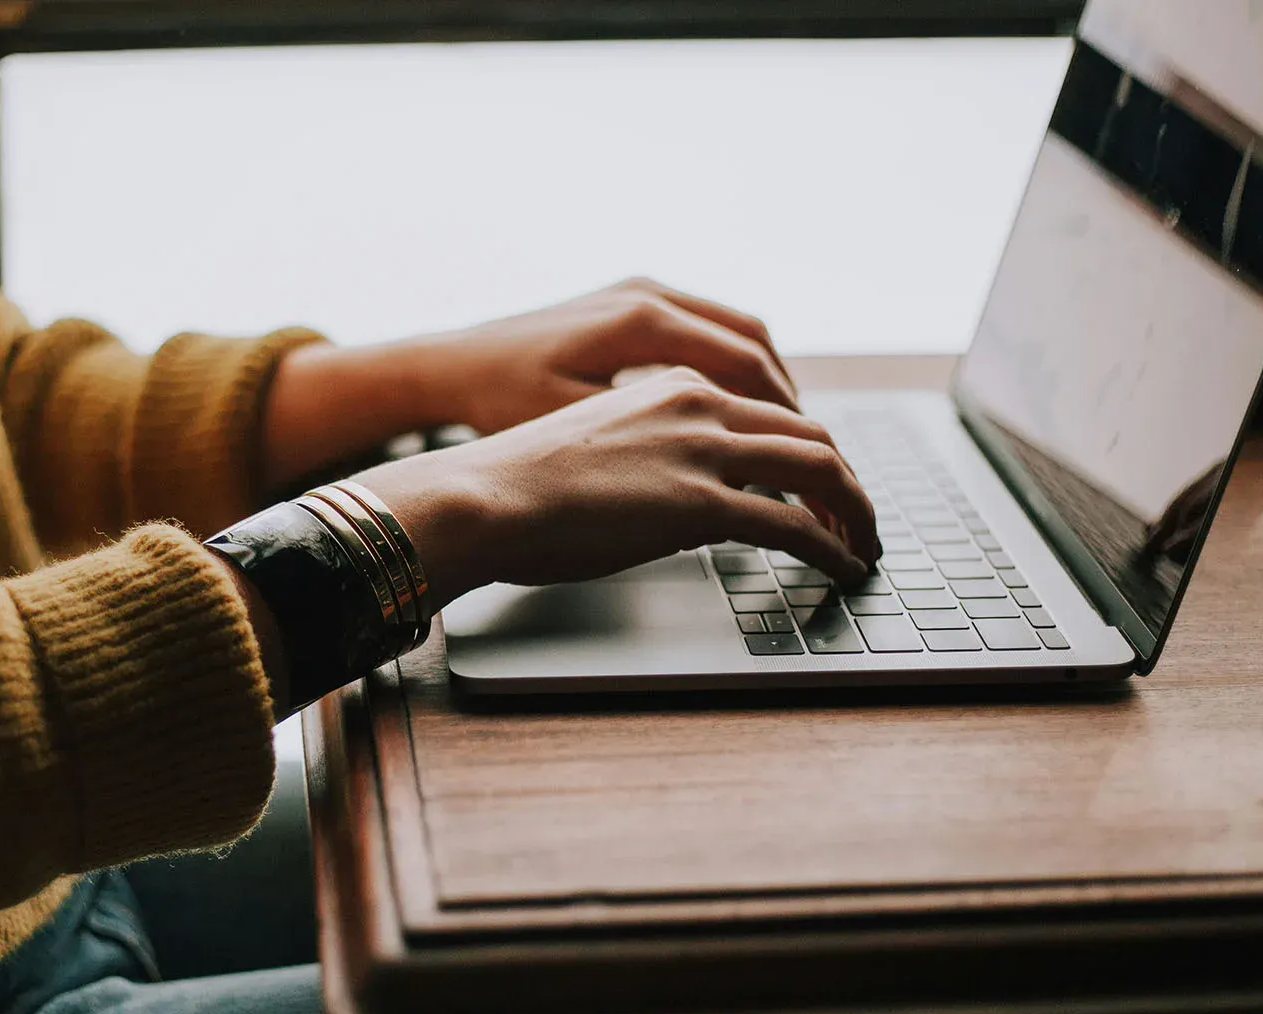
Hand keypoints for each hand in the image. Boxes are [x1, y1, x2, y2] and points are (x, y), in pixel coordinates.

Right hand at [350, 366, 878, 608]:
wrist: (481, 496)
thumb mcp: (595, 447)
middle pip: (809, 433)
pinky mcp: (700, 502)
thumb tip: (673, 501)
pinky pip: (795, 524)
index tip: (819, 485)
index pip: (767, 410)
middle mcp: (697, 403)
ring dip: (854, 511)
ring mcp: (702, 449)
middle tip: (859, 518)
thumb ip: (648, 457)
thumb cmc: (515, 483)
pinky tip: (842, 568)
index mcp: (671, 384)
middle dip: (846, 481)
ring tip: (864, 546)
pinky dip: (832, 547)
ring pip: (819, 469)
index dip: (806, 451)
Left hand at [411, 277, 797, 434]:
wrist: (449, 365)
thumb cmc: (500, 401)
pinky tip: (735, 408)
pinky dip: (732, 365)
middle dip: (788, 400)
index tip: (809, 459)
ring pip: (735, 330)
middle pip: (753, 342)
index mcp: (642, 322)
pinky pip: (705, 327)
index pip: (746, 366)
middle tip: (813, 452)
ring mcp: (639, 291)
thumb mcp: (576, 428)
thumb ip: (653, 443)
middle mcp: (648, 295)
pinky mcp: (628, 301)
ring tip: (784, 433)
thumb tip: (724, 474)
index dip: (786, 418)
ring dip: (765, 380)